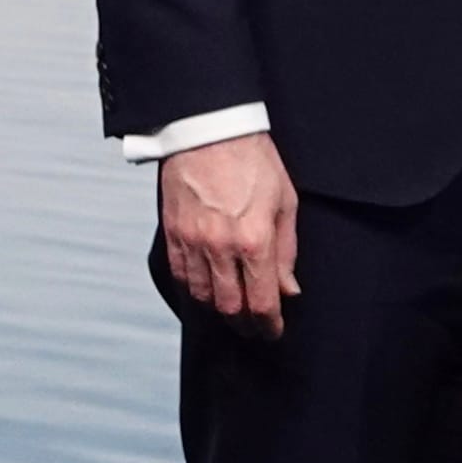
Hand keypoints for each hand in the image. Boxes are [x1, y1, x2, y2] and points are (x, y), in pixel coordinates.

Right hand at [159, 131, 302, 335]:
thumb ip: (287, 251)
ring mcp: (192, 242)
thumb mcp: (286, 202)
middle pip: (230, 308)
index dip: (269, 325)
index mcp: (255, 239)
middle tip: (255, 329)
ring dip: (219, 312)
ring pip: (203, 297)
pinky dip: (194, 293)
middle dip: (245, 325)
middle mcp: (221, 246)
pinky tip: (206, 294)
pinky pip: (181, 277)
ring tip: (233, 314)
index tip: (274, 331)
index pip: (262, 302)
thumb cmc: (252, 160)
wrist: (209, 131)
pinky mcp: (172, 234)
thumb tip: (289, 289)